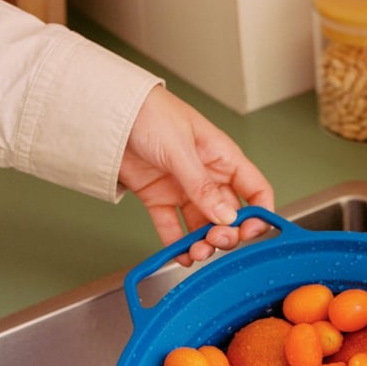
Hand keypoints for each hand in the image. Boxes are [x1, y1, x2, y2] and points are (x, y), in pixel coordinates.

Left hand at [119, 85, 273, 264]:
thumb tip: (226, 216)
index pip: (256, 191)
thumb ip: (202, 185)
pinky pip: (173, 228)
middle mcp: (207, 176)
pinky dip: (177, 245)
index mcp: (223, 158)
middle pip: (229, 215)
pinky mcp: (160, 199)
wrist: (107, 110)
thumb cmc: (149, 111)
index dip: (259, 214)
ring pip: (202, 226)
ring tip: (197, 252)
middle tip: (215, 241)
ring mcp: (184, 189)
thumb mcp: (180, 148)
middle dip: (226, 234)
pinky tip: (181, 255)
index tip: (250, 232)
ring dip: (203, 244)